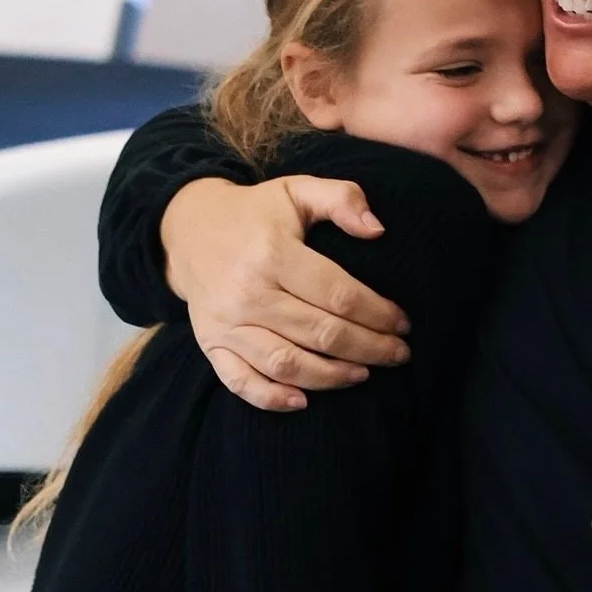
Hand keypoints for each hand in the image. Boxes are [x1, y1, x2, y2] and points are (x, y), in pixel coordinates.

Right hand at [161, 176, 410, 411]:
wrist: (188, 229)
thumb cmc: (256, 212)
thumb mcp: (297, 189)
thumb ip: (342, 198)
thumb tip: (378, 229)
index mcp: (273, 253)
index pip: (339, 294)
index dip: (378, 313)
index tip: (404, 323)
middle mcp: (247, 293)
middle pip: (320, 333)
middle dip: (369, 349)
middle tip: (398, 354)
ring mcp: (226, 323)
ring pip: (286, 364)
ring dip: (331, 376)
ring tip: (364, 374)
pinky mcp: (210, 344)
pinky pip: (239, 381)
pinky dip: (271, 398)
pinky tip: (303, 402)